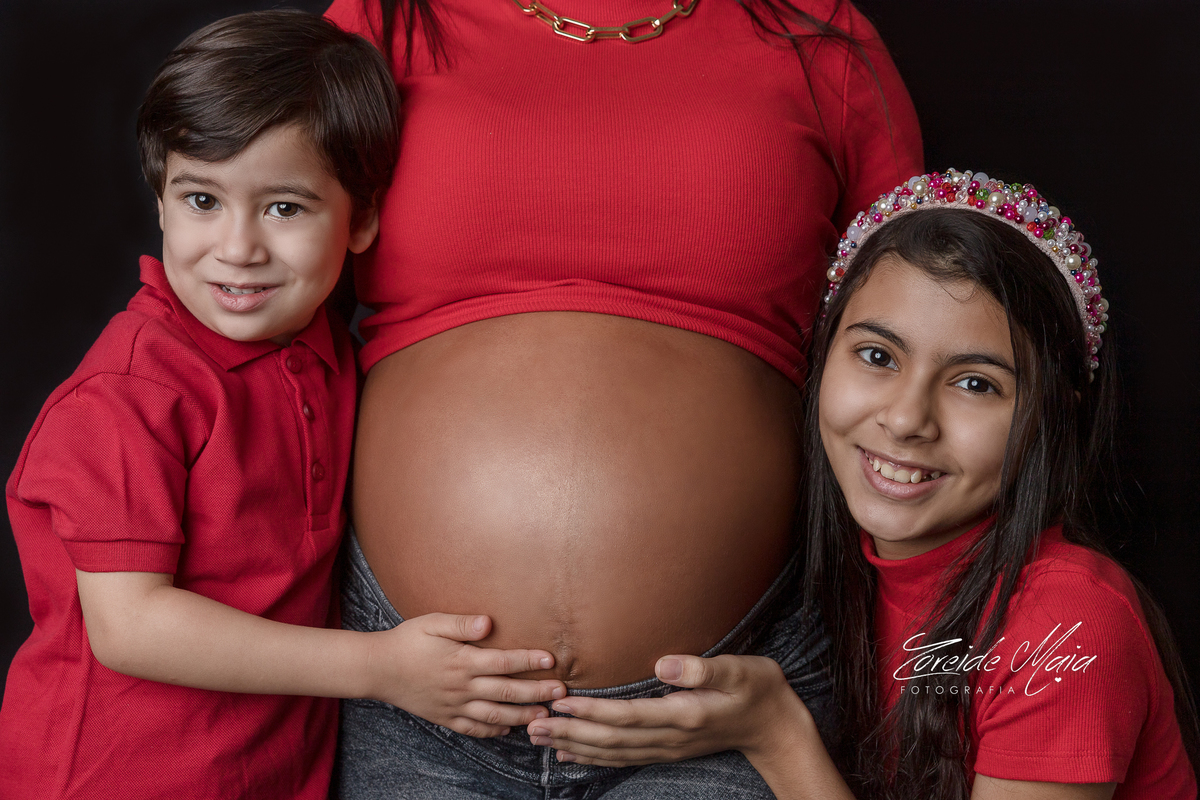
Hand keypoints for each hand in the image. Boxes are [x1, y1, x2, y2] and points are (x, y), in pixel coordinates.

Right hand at [367, 612, 566, 737]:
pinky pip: (473, 729)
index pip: (504, 662)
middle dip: (537, 692)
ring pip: (495, 715)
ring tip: (544, 716)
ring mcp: (454, 705)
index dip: (529, 661)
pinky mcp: (445, 718)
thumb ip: (461, 623)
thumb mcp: (432, 623)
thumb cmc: (407, 640)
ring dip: (522, 716)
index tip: (551, 660)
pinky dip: (493, 731)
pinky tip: (508, 729)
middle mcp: (462, 687)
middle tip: (560, 692)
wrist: (378, 669)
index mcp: (462, 661)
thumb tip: (488, 622)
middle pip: (507, 691)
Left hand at [525, 653, 802, 765]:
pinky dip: (594, 756)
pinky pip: (624, 756)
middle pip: (612, 739)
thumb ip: (700, 668)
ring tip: (540, 739)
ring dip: (575, 746)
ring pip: (614, 752)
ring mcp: (668, 746)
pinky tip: (571, 753)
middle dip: (571, 733)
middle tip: (533, 726)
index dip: (592, 712)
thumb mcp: (738, 670)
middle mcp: (671, 736)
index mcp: (684, 714)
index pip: (628, 716)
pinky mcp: (668, 748)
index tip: (560, 704)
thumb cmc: (757, 688)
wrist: (777, 725)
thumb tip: (662, 664)